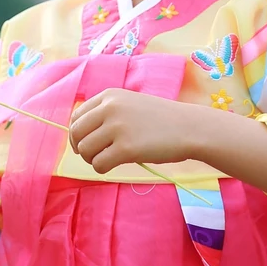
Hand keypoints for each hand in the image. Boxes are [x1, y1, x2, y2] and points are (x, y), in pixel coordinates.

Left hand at [68, 90, 194, 173]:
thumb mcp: (130, 105)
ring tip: (109, 160)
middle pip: (76, 134)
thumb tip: (81, 135)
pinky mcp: (126, 148)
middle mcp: (110, 108)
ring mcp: (118, 128)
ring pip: (85, 150)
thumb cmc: (161, 120)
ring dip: (93, 160)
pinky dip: (102, 169)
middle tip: (96, 156)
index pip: (76, 116)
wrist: (189, 128)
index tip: (86, 144)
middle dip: (82, 149)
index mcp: (109, 96)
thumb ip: (107, 114)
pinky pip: (99, 164)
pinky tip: (115, 166)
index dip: (77, 134)